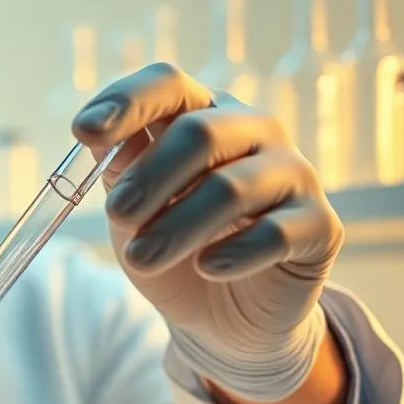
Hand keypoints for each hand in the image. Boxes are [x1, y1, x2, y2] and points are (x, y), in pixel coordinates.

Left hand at [72, 62, 344, 402]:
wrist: (220, 318)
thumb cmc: (174, 247)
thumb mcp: (135, 208)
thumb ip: (120, 170)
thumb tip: (96, 137)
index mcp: (202, 115)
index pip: (169, 84)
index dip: (126, 101)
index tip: (83, 132)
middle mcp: (254, 132)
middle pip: (200, 133)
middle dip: (149, 177)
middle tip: (115, 215)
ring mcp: (293, 174)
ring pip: (232, 188)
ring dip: (176, 227)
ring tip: (140, 259)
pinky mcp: (320, 225)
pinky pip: (276, 232)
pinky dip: (234, 252)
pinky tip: (208, 269)